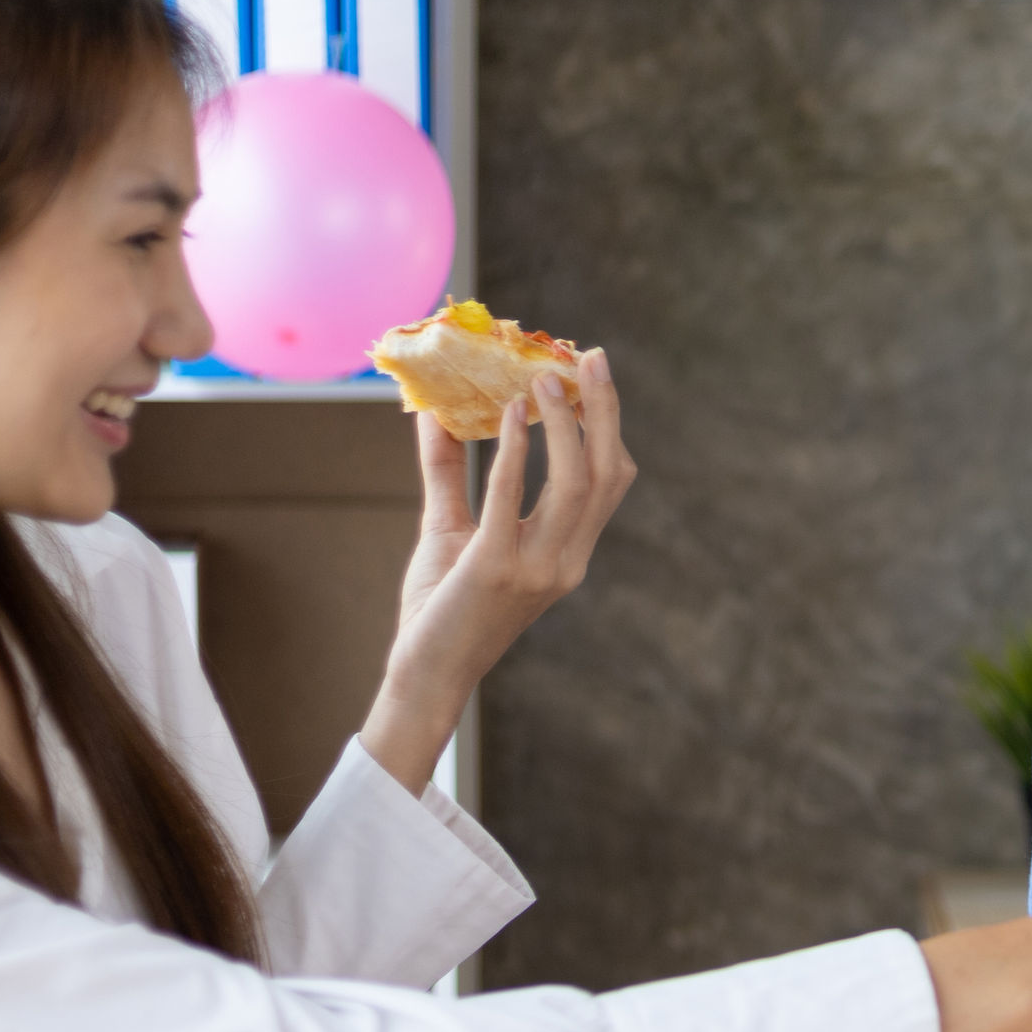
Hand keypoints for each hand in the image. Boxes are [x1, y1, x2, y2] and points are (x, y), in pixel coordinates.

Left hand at [359, 356, 636, 792]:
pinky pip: (513, 497)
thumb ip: (448, 472)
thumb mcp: (449, 530)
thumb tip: (433, 412)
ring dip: (567, 423)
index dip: (608, 424)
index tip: (592, 374)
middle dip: (605, 411)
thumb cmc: (439, 609)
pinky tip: (509, 413)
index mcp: (569, 554)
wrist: (423, 675)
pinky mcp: (497, 568)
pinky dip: (515, 450)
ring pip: (577, 483)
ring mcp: (538, 567)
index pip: (608, 481)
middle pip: (607, 474)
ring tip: (544, 377)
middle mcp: (567, 560)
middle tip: (589, 356)